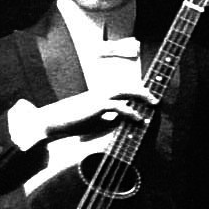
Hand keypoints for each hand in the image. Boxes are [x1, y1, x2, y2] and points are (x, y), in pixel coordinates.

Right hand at [33, 85, 157, 140]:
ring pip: (125, 92)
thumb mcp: (94, 120)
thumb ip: (108, 118)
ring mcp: (98, 98)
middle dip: (143, 90)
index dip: (137, 92)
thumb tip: (121, 121)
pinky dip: (130, 112)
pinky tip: (139, 119)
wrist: (52, 121)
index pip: (123, 90)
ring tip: (154, 103)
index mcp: (100, 95)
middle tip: (156, 97)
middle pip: (126, 86)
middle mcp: (100, 93)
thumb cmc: (71, 121)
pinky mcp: (96, 106)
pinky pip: (117, 107)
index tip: (149, 97)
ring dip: (141, 96)